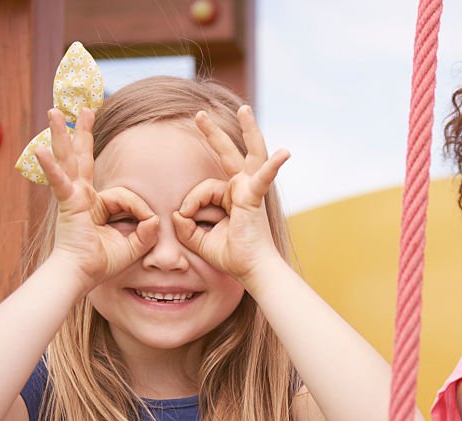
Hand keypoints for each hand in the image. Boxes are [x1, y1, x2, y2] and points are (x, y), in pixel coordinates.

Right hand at [36, 108, 158, 290]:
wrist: (80, 274)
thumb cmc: (101, 263)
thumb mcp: (132, 246)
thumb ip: (147, 232)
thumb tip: (156, 220)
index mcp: (95, 204)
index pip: (124, 194)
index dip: (140, 209)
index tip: (147, 225)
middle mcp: (81, 195)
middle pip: (81, 157)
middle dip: (82, 132)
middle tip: (83, 108)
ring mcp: (71, 196)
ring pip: (69, 159)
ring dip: (62, 134)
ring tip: (55, 111)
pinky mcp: (66, 203)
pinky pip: (60, 182)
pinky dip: (51, 167)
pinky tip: (41, 150)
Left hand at [172, 106, 289, 282]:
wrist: (252, 270)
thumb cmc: (233, 257)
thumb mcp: (199, 240)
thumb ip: (186, 225)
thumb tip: (177, 212)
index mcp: (231, 197)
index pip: (204, 188)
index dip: (191, 203)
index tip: (186, 219)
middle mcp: (242, 189)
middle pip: (231, 154)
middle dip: (215, 134)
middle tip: (199, 114)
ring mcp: (251, 189)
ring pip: (245, 155)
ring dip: (249, 129)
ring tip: (244, 109)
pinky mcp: (256, 196)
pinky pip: (263, 176)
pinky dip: (273, 165)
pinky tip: (285, 153)